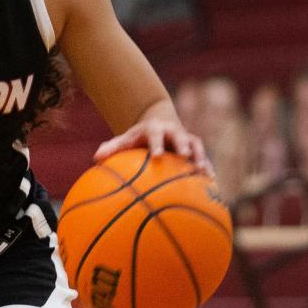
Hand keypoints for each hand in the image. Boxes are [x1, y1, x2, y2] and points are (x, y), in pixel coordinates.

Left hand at [94, 117, 213, 177]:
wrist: (158, 124)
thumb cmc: (137, 137)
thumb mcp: (124, 140)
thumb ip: (112, 148)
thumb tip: (96, 158)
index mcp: (154, 128)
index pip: (155, 133)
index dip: (156, 143)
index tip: (156, 155)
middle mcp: (173, 130)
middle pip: (180, 136)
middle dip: (183, 146)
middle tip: (186, 157)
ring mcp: (186, 138)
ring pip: (196, 145)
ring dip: (201, 157)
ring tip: (204, 172)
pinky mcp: (195, 148)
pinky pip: (204, 157)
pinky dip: (208, 168)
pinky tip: (212, 184)